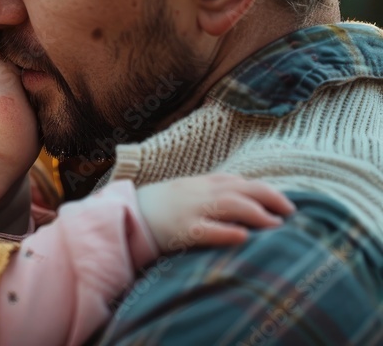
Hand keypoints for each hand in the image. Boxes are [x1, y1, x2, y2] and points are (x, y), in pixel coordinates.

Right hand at [136, 173, 294, 252]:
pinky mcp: (182, 231)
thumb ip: (212, 191)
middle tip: (291, 213)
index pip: (241, 181)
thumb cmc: (160, 206)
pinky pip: (207, 230)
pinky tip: (244, 236)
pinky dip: (227, 232)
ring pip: (231, 205)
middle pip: (243, 189)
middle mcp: (200, 193)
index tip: (285, 204)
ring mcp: (191, 210)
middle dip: (271, 198)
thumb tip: (244, 198)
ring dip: (257, 213)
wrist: (127, 214)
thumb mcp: (187, 191)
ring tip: (276, 225)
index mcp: (202, 184)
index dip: (266, 191)